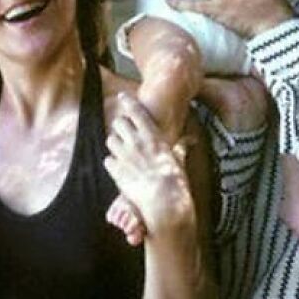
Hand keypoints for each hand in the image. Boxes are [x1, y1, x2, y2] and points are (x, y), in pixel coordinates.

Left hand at [104, 95, 195, 237]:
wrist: (164, 201)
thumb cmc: (175, 180)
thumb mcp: (179, 160)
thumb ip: (181, 147)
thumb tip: (190, 140)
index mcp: (152, 136)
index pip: (136, 111)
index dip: (127, 101)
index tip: (122, 97)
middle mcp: (136, 142)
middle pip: (118, 122)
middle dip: (120, 127)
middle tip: (124, 133)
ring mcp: (124, 155)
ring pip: (110, 140)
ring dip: (114, 144)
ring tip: (121, 151)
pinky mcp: (116, 170)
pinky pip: (108, 161)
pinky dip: (112, 164)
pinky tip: (120, 169)